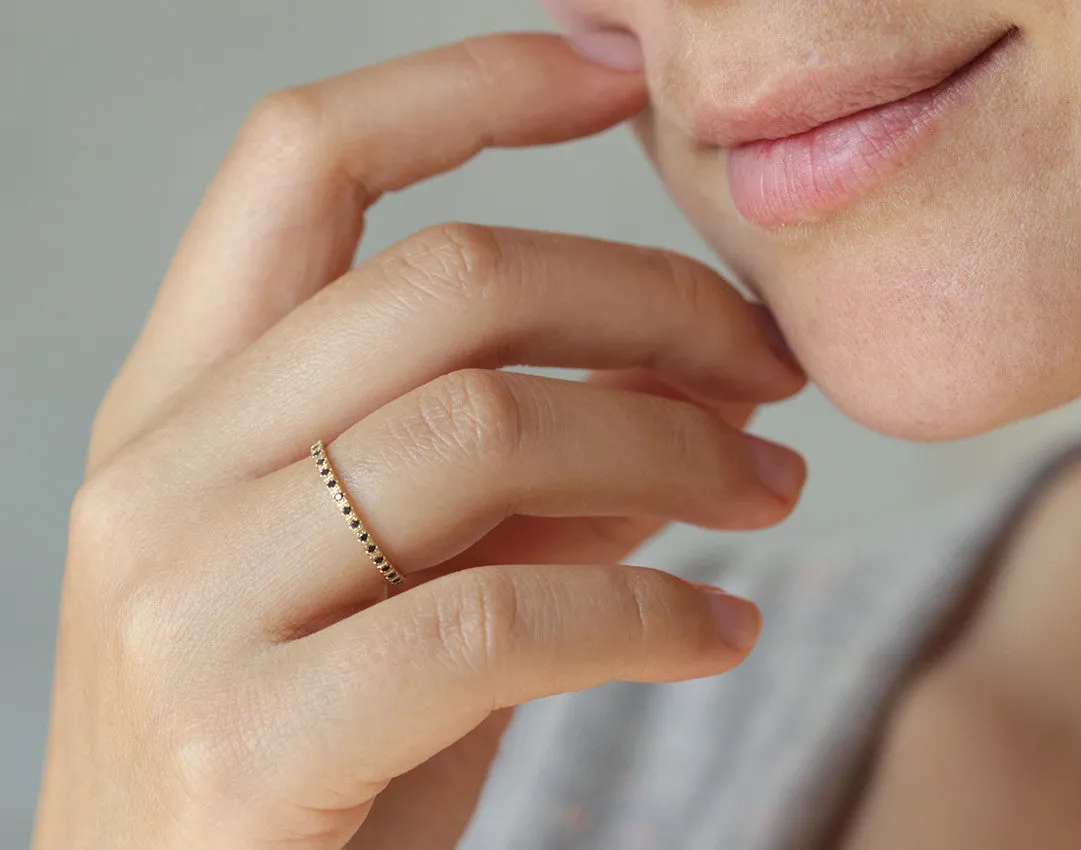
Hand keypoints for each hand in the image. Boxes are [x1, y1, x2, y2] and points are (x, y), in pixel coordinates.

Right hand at [32, 33, 805, 849]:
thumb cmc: (301, 766)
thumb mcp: (400, 586)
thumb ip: (515, 478)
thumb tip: (672, 391)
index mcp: (174, 406)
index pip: (302, 159)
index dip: (466, 83)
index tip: (615, 73)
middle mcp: (158, 476)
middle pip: (448, 281)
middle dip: (652, 299)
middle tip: (772, 365)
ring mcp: (185, 607)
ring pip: (492, 428)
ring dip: (678, 448)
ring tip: (772, 493)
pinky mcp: (252, 743)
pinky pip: (509, 617)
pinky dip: (652, 612)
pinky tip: (717, 632)